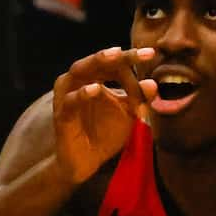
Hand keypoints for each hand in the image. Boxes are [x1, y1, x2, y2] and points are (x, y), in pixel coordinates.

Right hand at [51, 46, 153, 183]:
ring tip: (115, 56)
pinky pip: (70, 101)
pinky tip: (95, 89)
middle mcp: (78, 82)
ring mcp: (67, 97)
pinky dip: (81, 94)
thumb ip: (140, 99)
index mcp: (94, 78)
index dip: (132, 63)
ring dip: (96, 62)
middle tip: (139, 52)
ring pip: (78, 72)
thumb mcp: (129, 115)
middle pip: (96, 61)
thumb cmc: (106, 133)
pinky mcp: (62, 116)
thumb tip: (153, 83)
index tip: (151, 54)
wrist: (87, 162)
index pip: (114, 63)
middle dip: (117, 55)